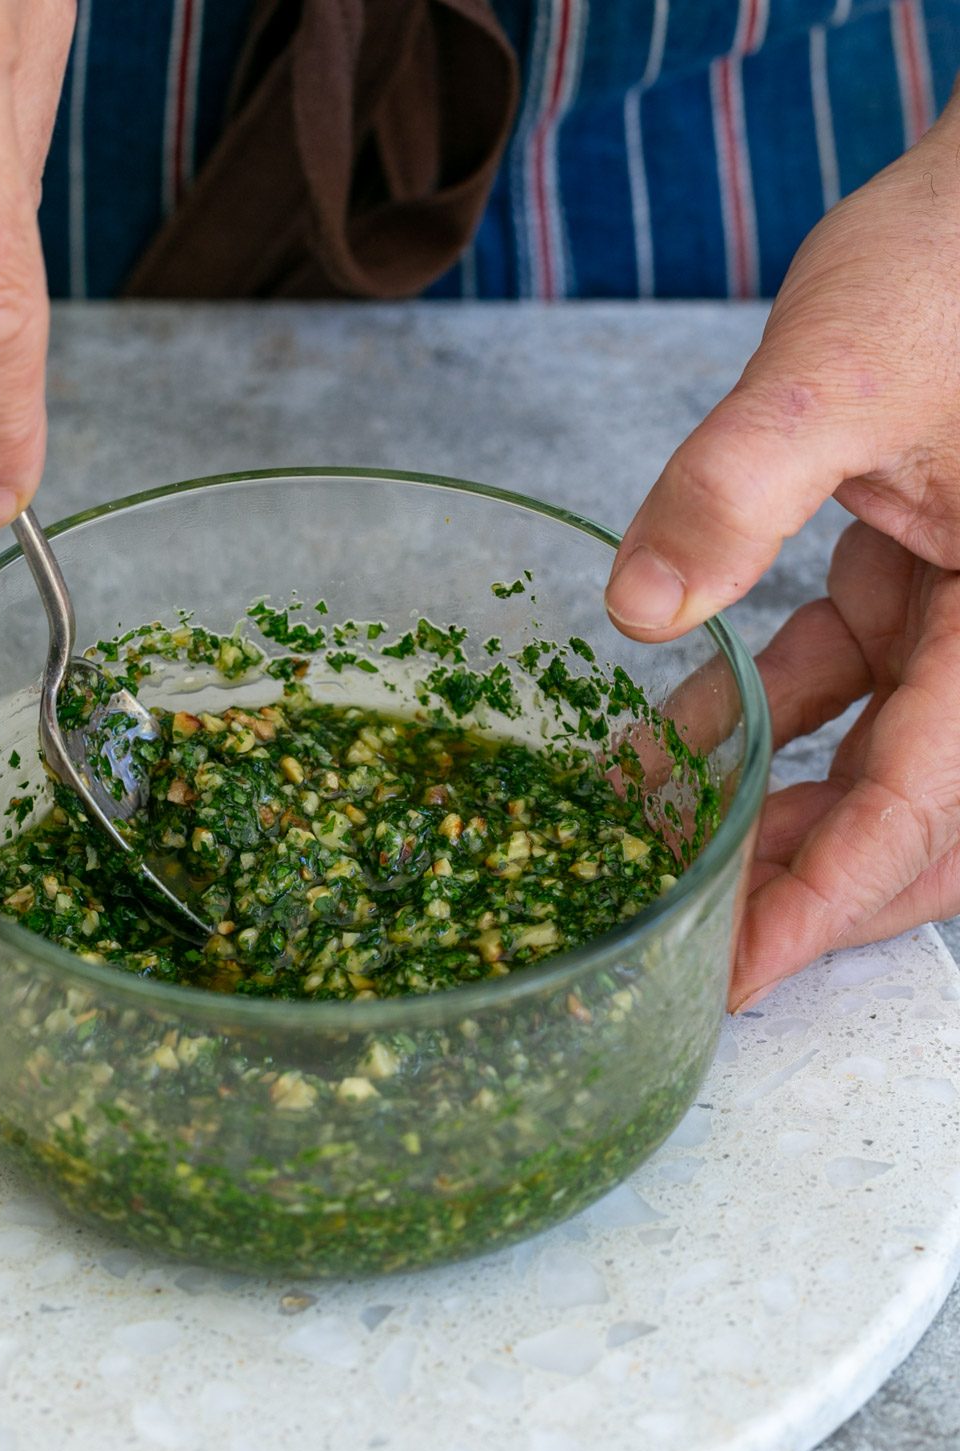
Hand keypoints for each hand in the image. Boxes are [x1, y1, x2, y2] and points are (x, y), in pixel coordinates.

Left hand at [603, 95, 959, 1009]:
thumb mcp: (841, 368)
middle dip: (808, 880)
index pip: (922, 807)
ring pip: (876, 756)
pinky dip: (761, 714)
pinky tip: (671, 735)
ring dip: (775, 806)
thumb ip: (738, 488)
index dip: (826, 903)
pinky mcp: (918, 573)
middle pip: (916, 813)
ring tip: (663, 847)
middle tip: (696, 934)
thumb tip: (636, 611)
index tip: (734, 974)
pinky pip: (843, 677)